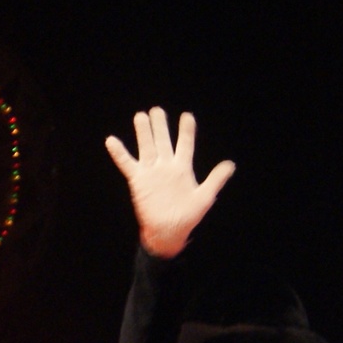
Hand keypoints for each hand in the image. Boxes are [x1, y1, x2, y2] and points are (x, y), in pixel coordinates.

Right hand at [103, 107, 233, 259]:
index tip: (187, 116)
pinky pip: (127, 164)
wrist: (168, 232)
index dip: (186, 131)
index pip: (185, 144)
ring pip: (146, 147)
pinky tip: (111, 140)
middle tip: (157, 110)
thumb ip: (216, 179)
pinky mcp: (138, 180)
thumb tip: (231, 164)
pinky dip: (119, 153)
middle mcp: (166, 166)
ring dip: (143, 132)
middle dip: (160, 126)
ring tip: (140, 116)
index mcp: (182, 168)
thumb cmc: (187, 217)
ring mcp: (151, 172)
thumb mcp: (205, 197)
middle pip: (163, 141)